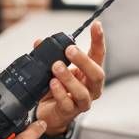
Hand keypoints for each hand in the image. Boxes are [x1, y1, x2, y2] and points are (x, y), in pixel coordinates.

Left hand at [35, 20, 105, 135]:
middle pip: (97, 74)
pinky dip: (59, 92)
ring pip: (82, 92)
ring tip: (56, 66)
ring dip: (69, 77)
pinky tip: (52, 83)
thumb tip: (39, 42)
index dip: (98, 40)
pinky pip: (67, 103)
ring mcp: (82, 102)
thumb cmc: (57, 88)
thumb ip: (49, 56)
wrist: (50, 113)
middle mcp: (91, 88)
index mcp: (89, 73)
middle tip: (69, 49)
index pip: (98, 55)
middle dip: (84, 61)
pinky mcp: (70, 112)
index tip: (96, 25)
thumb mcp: (54, 69)